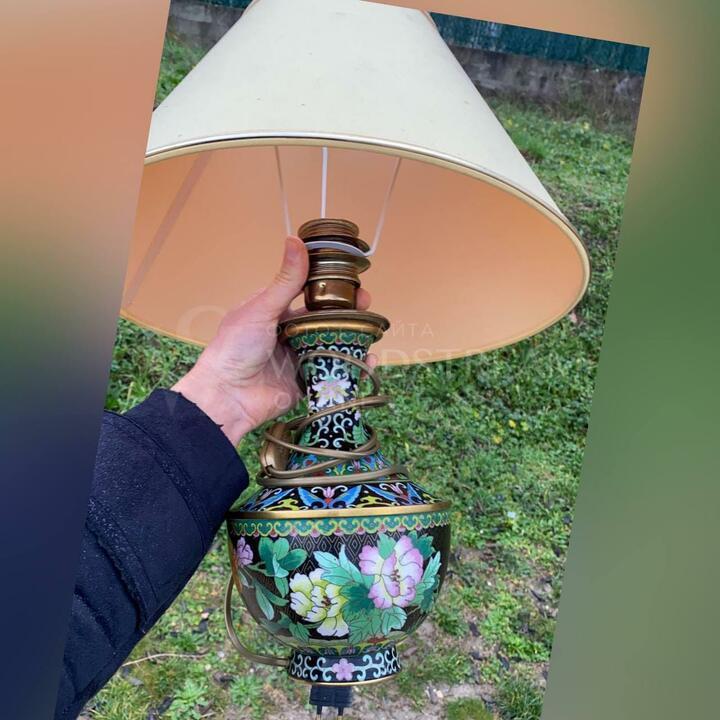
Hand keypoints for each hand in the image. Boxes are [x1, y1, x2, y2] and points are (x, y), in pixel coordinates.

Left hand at [173, 236, 372, 445]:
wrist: (228, 397)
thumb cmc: (235, 348)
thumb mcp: (262, 309)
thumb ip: (286, 280)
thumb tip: (295, 240)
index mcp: (277, 312)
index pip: (310, 293)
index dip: (332, 287)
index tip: (352, 280)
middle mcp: (291, 333)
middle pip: (326, 319)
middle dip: (349, 311)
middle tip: (366, 305)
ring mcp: (300, 357)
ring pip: (333, 343)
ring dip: (354, 337)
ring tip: (371, 331)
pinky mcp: (308, 381)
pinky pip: (334, 372)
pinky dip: (352, 366)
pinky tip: (367, 360)